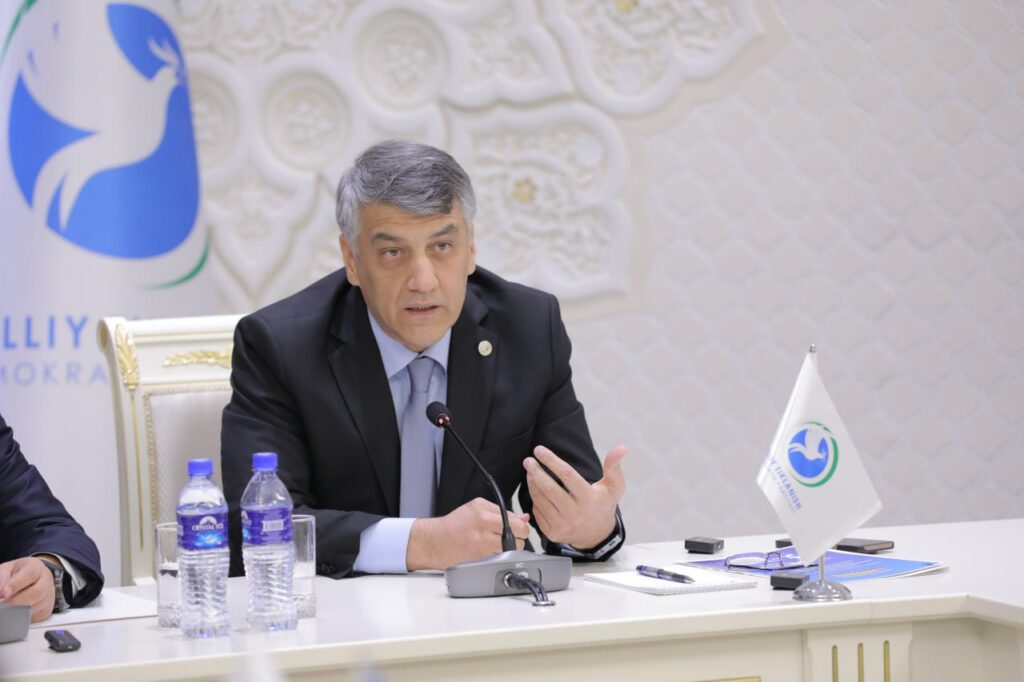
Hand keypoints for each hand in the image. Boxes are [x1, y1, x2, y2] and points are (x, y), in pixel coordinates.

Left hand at [0, 557, 55, 622]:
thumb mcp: (6, 570)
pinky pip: (34, 616)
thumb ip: (2, 579)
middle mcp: (45, 580)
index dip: (16, 584)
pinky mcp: (46, 609)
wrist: (33, 579)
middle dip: (16, 601)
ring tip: (5, 610)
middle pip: (36, 592)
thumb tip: (0, 593)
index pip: (30, 573)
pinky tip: (14, 613)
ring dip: (17, 611)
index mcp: (35, 567)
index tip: (4, 593)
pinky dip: (22, 617)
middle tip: (2, 605)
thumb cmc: (17, 574)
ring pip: (35, 607)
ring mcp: (48, 595)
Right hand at [406, 497, 530, 570]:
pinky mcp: (480, 559)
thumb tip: (523, 518)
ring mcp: (481, 546)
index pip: (518, 522)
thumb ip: (502, 512)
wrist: (435, 541)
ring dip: (509, 549)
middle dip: (518, 538)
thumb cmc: (455, 524)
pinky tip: (490, 551)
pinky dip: (499, 556)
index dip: (522, 526)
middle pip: (518, 538)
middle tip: (510, 537)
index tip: (518, 528)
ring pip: (511, 551)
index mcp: (483, 513)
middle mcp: (483, 528)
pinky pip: (500, 558)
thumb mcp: (477, 508)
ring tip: (498, 544)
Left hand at [524, 444, 625, 549]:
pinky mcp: (552, 533)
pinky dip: (534, 499)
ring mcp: (563, 525)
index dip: (551, 461)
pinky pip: (537, 512)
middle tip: (528, 460)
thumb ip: (614, 466)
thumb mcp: (614, 486)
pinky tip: (534, 488)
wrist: (596, 535)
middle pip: (550, 489)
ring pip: (541, 500)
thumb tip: (621, 447)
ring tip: (530, 471)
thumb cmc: (603, 505)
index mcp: (589, 500)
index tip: (540, 450)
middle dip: (536, 472)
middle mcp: (575, 514)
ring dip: (532, 484)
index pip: (567, 476)